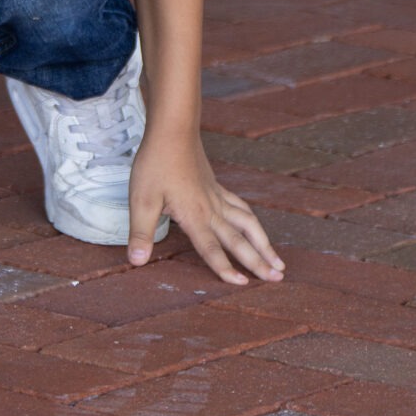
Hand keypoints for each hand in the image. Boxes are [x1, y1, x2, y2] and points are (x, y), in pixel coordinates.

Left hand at [128, 128, 284, 285]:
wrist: (173, 130)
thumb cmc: (155, 163)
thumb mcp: (141, 199)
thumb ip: (141, 232)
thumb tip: (137, 262)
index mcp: (194, 217)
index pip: (212, 250)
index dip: (226, 269)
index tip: (244, 285)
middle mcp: (211, 210)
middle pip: (239, 241)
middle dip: (259, 262)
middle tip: (279, 278)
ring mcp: (217, 197)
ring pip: (248, 224)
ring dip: (264, 243)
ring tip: (278, 261)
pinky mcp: (216, 186)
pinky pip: (241, 207)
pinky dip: (252, 221)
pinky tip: (256, 226)